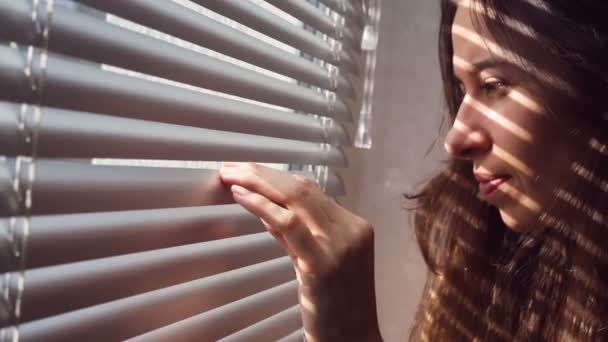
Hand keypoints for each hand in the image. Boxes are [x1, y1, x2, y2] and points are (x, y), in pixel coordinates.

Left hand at [219, 163, 381, 341]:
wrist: (354, 340)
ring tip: (230, 175)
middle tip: (231, 167)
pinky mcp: (322, 262)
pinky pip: (288, 223)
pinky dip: (261, 205)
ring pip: (295, 197)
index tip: (249, 171)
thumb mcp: (317, 262)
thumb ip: (295, 235)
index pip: (310, 191)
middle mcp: (350, 228)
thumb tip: (265, 209)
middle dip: (262, 173)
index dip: (275, 177)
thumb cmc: (336, 307)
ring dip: (258, 182)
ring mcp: (339, 244)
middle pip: (302, 187)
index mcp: (354, 226)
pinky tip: (241, 195)